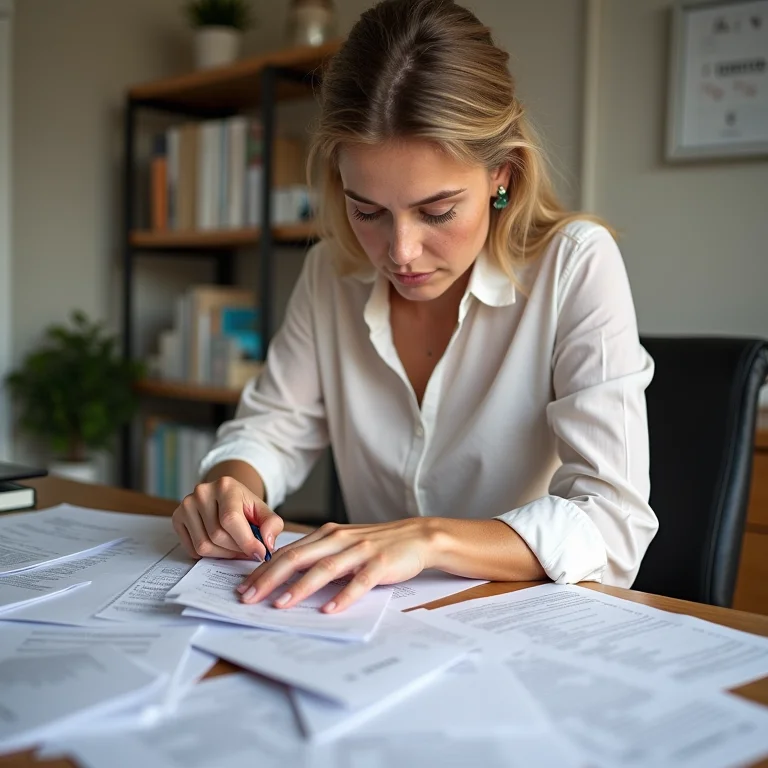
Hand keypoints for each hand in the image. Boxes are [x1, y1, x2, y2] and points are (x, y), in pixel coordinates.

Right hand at [172, 476, 283, 560]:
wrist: (224, 497)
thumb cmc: (244, 506)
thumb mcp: (262, 511)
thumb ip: (272, 524)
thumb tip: (268, 543)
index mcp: (225, 486)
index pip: (231, 519)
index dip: (246, 541)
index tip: (260, 553)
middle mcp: (202, 492)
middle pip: (217, 536)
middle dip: (236, 549)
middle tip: (248, 550)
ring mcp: (186, 504)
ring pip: (203, 546)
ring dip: (223, 554)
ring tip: (235, 547)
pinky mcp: (177, 518)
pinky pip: (192, 549)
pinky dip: (208, 554)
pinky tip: (219, 545)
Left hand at [236, 519, 441, 612]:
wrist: (417, 537)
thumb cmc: (378, 544)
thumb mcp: (344, 544)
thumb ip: (319, 555)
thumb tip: (287, 574)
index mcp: (327, 534)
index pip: (288, 552)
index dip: (263, 570)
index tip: (243, 588)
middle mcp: (338, 539)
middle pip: (297, 558)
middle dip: (270, 578)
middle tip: (249, 598)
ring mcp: (359, 551)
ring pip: (324, 569)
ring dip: (300, 587)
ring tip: (280, 605)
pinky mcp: (380, 564)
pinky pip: (359, 582)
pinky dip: (343, 596)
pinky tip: (330, 609)